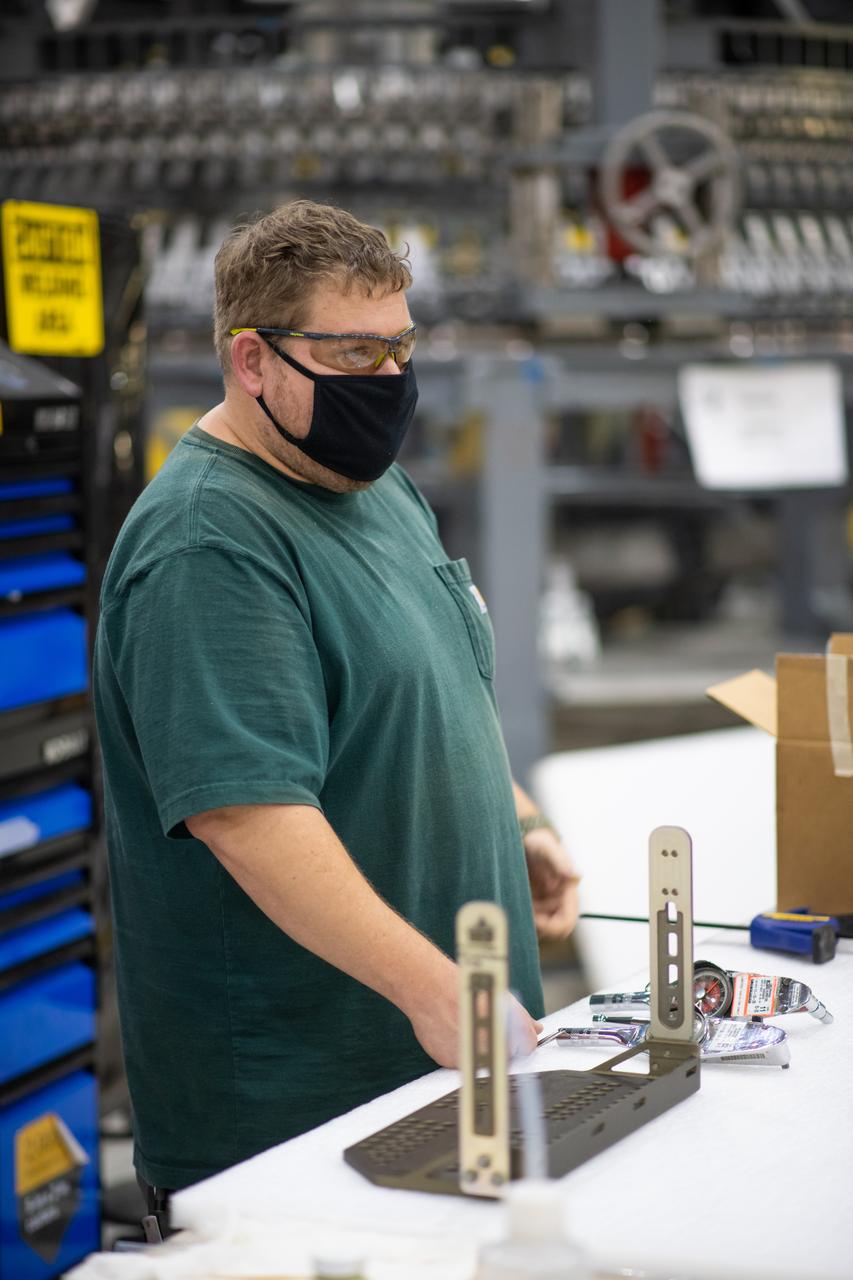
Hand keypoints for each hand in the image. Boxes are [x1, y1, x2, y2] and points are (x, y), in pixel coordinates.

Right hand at [403, 961, 542, 1067]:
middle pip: (507, 1055)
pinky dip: (461, 1050)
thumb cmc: (465, 988)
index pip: (528, 1046)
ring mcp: (471, 1059)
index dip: (522, 1038)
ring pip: (483, 1061)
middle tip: (487, 1024)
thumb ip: (523, 1018)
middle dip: (502, 1044)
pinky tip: (453, 1030)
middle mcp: (493, 1050)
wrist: (430, 989)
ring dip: (480, 1048)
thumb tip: (535, 1029)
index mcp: (511, 1032)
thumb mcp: (502, 997)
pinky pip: (462, 1061)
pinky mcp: (451, 1063)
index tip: (515, 1033)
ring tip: (468, 1024)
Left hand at [523, 826, 580, 939]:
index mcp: (567, 890)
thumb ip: (558, 859)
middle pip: (554, 930)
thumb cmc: (535, 840)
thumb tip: (574, 876)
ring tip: (514, 906)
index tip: (535, 920)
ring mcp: (545, 905)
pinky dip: (521, 919)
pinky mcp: (532, 906)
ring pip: (541, 929)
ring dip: (528, 923)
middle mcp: (558, 901)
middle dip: (539, 927)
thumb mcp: (544, 845)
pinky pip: (530, 923)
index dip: (553, 926)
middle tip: (521, 915)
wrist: (520, 839)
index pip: (567, 920)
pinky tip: (512, 905)